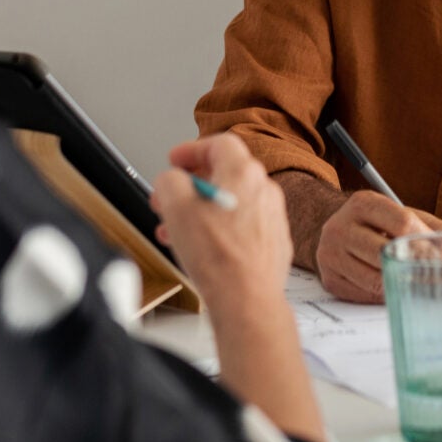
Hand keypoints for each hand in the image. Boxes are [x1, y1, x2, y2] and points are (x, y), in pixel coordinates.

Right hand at [152, 133, 291, 308]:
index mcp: (243, 172)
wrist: (246, 298)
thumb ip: (169, 181)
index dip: (191, 149)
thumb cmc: (218, 256)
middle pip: (224, 174)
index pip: (219, 143)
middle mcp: (264, 190)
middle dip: (192, 186)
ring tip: (177, 230)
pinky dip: (219, 230)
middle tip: (171, 198)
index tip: (176, 161)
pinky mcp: (273, 241)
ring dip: (201, 211)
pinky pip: (242, 226)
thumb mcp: (175, 207)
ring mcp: (272, 216)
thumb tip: (171, 179)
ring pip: (231, 203)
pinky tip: (201, 248)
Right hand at [315, 192, 441, 302]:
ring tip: (426, 284)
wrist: (333, 231)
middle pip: (388, 253)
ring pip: (377, 279)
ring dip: (406, 285)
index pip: (402, 223)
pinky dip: (389, 295)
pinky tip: (402, 290)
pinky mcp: (330, 280)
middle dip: (419, 266)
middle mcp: (341, 227)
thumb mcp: (400, 213)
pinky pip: (367, 295)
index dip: (427, 242)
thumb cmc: (375, 224)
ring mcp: (331, 255)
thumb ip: (430, 226)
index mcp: (363, 204)